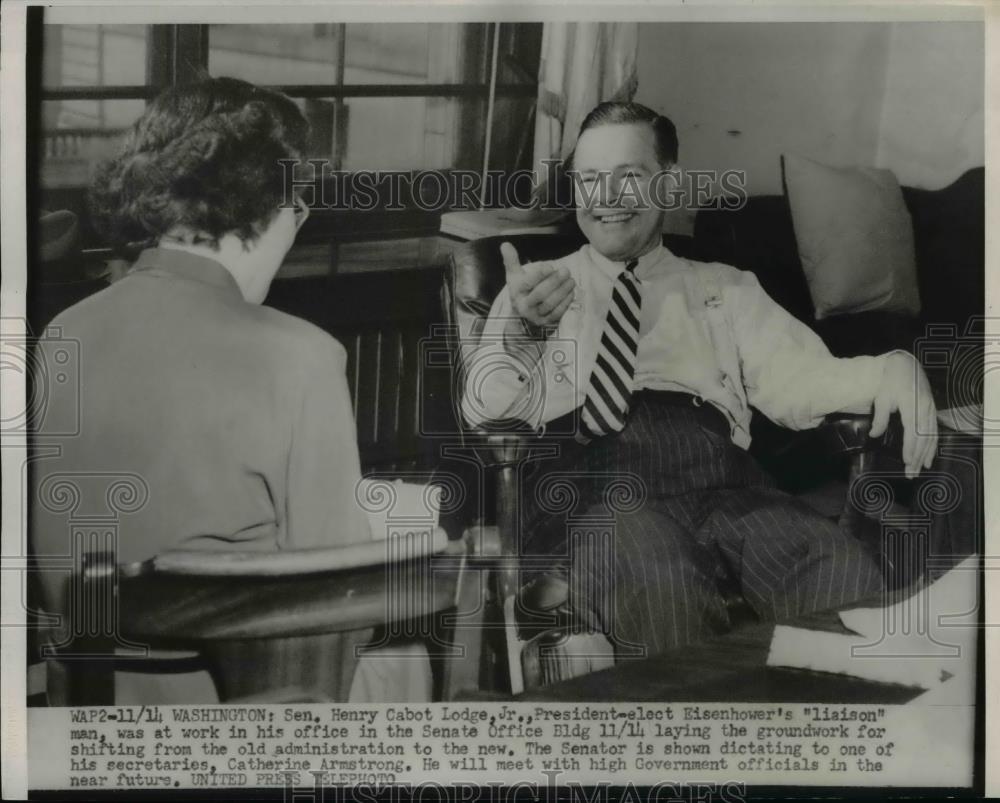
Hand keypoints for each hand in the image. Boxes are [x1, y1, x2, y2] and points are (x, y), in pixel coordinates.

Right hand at [501, 242, 575, 330]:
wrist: (522, 314)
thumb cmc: (521, 290)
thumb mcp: (514, 276)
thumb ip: (511, 260)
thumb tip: (505, 244)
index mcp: (516, 292)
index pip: (527, 283)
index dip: (539, 275)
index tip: (550, 266)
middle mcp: (525, 306)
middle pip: (541, 294)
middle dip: (555, 281)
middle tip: (566, 270)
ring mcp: (536, 315)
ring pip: (551, 303)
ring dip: (563, 291)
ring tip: (571, 280)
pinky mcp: (546, 322)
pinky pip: (557, 313)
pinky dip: (566, 302)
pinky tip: (571, 292)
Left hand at [870, 352, 937, 478]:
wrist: (905, 365)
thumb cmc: (890, 381)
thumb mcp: (882, 397)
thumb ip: (880, 417)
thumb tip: (874, 436)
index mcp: (912, 405)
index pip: (913, 431)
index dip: (911, 448)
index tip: (908, 461)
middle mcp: (925, 409)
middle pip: (924, 437)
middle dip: (918, 457)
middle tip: (911, 474)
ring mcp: (931, 410)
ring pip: (931, 436)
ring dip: (926, 455)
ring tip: (920, 470)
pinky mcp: (932, 410)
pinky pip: (934, 431)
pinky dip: (932, 446)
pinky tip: (929, 457)